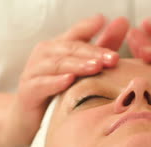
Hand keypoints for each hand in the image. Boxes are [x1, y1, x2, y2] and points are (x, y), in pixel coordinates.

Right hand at [12, 15, 128, 145]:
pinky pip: (41, 84)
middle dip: (93, 52)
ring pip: (57, 64)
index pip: (77, 34)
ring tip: (96, 67)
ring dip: (77, 65)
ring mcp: (34, 72)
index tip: (109, 23)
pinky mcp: (28, 91)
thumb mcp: (80, 70)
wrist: (28, 119)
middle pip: (70, 48)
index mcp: (58, 47)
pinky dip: (55, 82)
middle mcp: (44, 55)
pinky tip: (69, 81)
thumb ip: (100, 48)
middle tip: (113, 58)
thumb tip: (122, 22)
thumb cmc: (57, 92)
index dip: (91, 27)